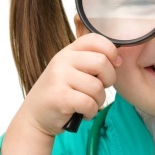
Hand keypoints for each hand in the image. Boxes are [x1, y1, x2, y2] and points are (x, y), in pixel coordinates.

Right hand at [1, 33, 120, 154]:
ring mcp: (59, 78)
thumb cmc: (61, 92)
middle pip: (102, 62)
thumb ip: (92, 61)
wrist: (35, 116)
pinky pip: (89, 103)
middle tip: (100, 89)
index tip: (114, 64)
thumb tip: (118, 59)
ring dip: (99, 100)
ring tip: (89, 103)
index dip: (111, 50)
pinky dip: (91, 112)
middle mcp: (62, 60)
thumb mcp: (73, 70)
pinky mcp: (59, 97)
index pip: (95, 39)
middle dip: (109, 79)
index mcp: (69, 51)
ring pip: (97, 86)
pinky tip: (84, 113)